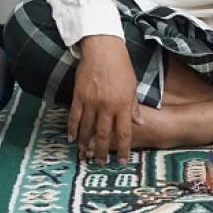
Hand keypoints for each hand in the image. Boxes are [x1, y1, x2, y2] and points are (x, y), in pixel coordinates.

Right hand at [70, 35, 140, 163]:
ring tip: (85, 154)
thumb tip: (139, 122)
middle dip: (102, 151)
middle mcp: (107, 106)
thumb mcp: (132, 86)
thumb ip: (134, 106)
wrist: (103, 49)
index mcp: (123, 105)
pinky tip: (72, 139)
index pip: (124, 132)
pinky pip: (75, 117)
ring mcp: (92, 102)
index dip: (123, 149)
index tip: (121, 161)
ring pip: (88, 129)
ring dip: (86, 144)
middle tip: (100, 163)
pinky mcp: (79, 96)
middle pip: (104, 135)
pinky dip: (73, 129)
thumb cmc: (121, 66)